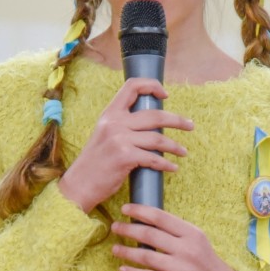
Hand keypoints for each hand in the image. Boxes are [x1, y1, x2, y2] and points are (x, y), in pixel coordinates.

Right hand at [57, 79, 192, 213]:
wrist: (79, 185)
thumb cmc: (95, 163)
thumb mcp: (104, 135)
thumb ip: (122, 125)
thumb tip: (151, 124)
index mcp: (109, 113)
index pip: (132, 86)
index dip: (152, 85)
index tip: (165, 96)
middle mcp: (114, 122)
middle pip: (155, 115)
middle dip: (177, 120)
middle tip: (190, 126)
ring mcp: (119, 139)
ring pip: (158, 138)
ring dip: (175, 146)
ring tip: (183, 152)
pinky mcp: (125, 157)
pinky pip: (154, 158)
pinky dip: (166, 165)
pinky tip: (172, 168)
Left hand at [110, 204, 236, 270]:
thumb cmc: (206, 264)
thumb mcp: (198, 241)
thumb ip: (177, 232)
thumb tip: (148, 221)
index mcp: (192, 234)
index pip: (160, 217)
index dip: (140, 211)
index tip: (125, 209)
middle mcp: (186, 249)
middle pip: (149, 235)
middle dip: (128, 229)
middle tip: (115, 227)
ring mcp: (181, 268)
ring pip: (145, 256)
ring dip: (126, 251)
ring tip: (115, 248)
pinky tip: (122, 269)